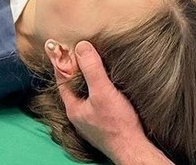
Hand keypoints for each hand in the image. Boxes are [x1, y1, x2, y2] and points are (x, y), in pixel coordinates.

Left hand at [57, 41, 170, 164]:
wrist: (134, 149)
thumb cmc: (118, 125)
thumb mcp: (103, 92)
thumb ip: (92, 69)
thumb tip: (81, 46)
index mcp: (73, 108)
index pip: (62, 79)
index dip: (62, 62)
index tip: (62, 47)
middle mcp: (79, 115)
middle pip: (73, 86)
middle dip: (76, 70)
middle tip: (79, 52)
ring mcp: (91, 120)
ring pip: (85, 94)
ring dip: (88, 80)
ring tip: (93, 64)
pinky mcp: (103, 123)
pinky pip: (96, 101)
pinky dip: (98, 89)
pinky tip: (107, 85)